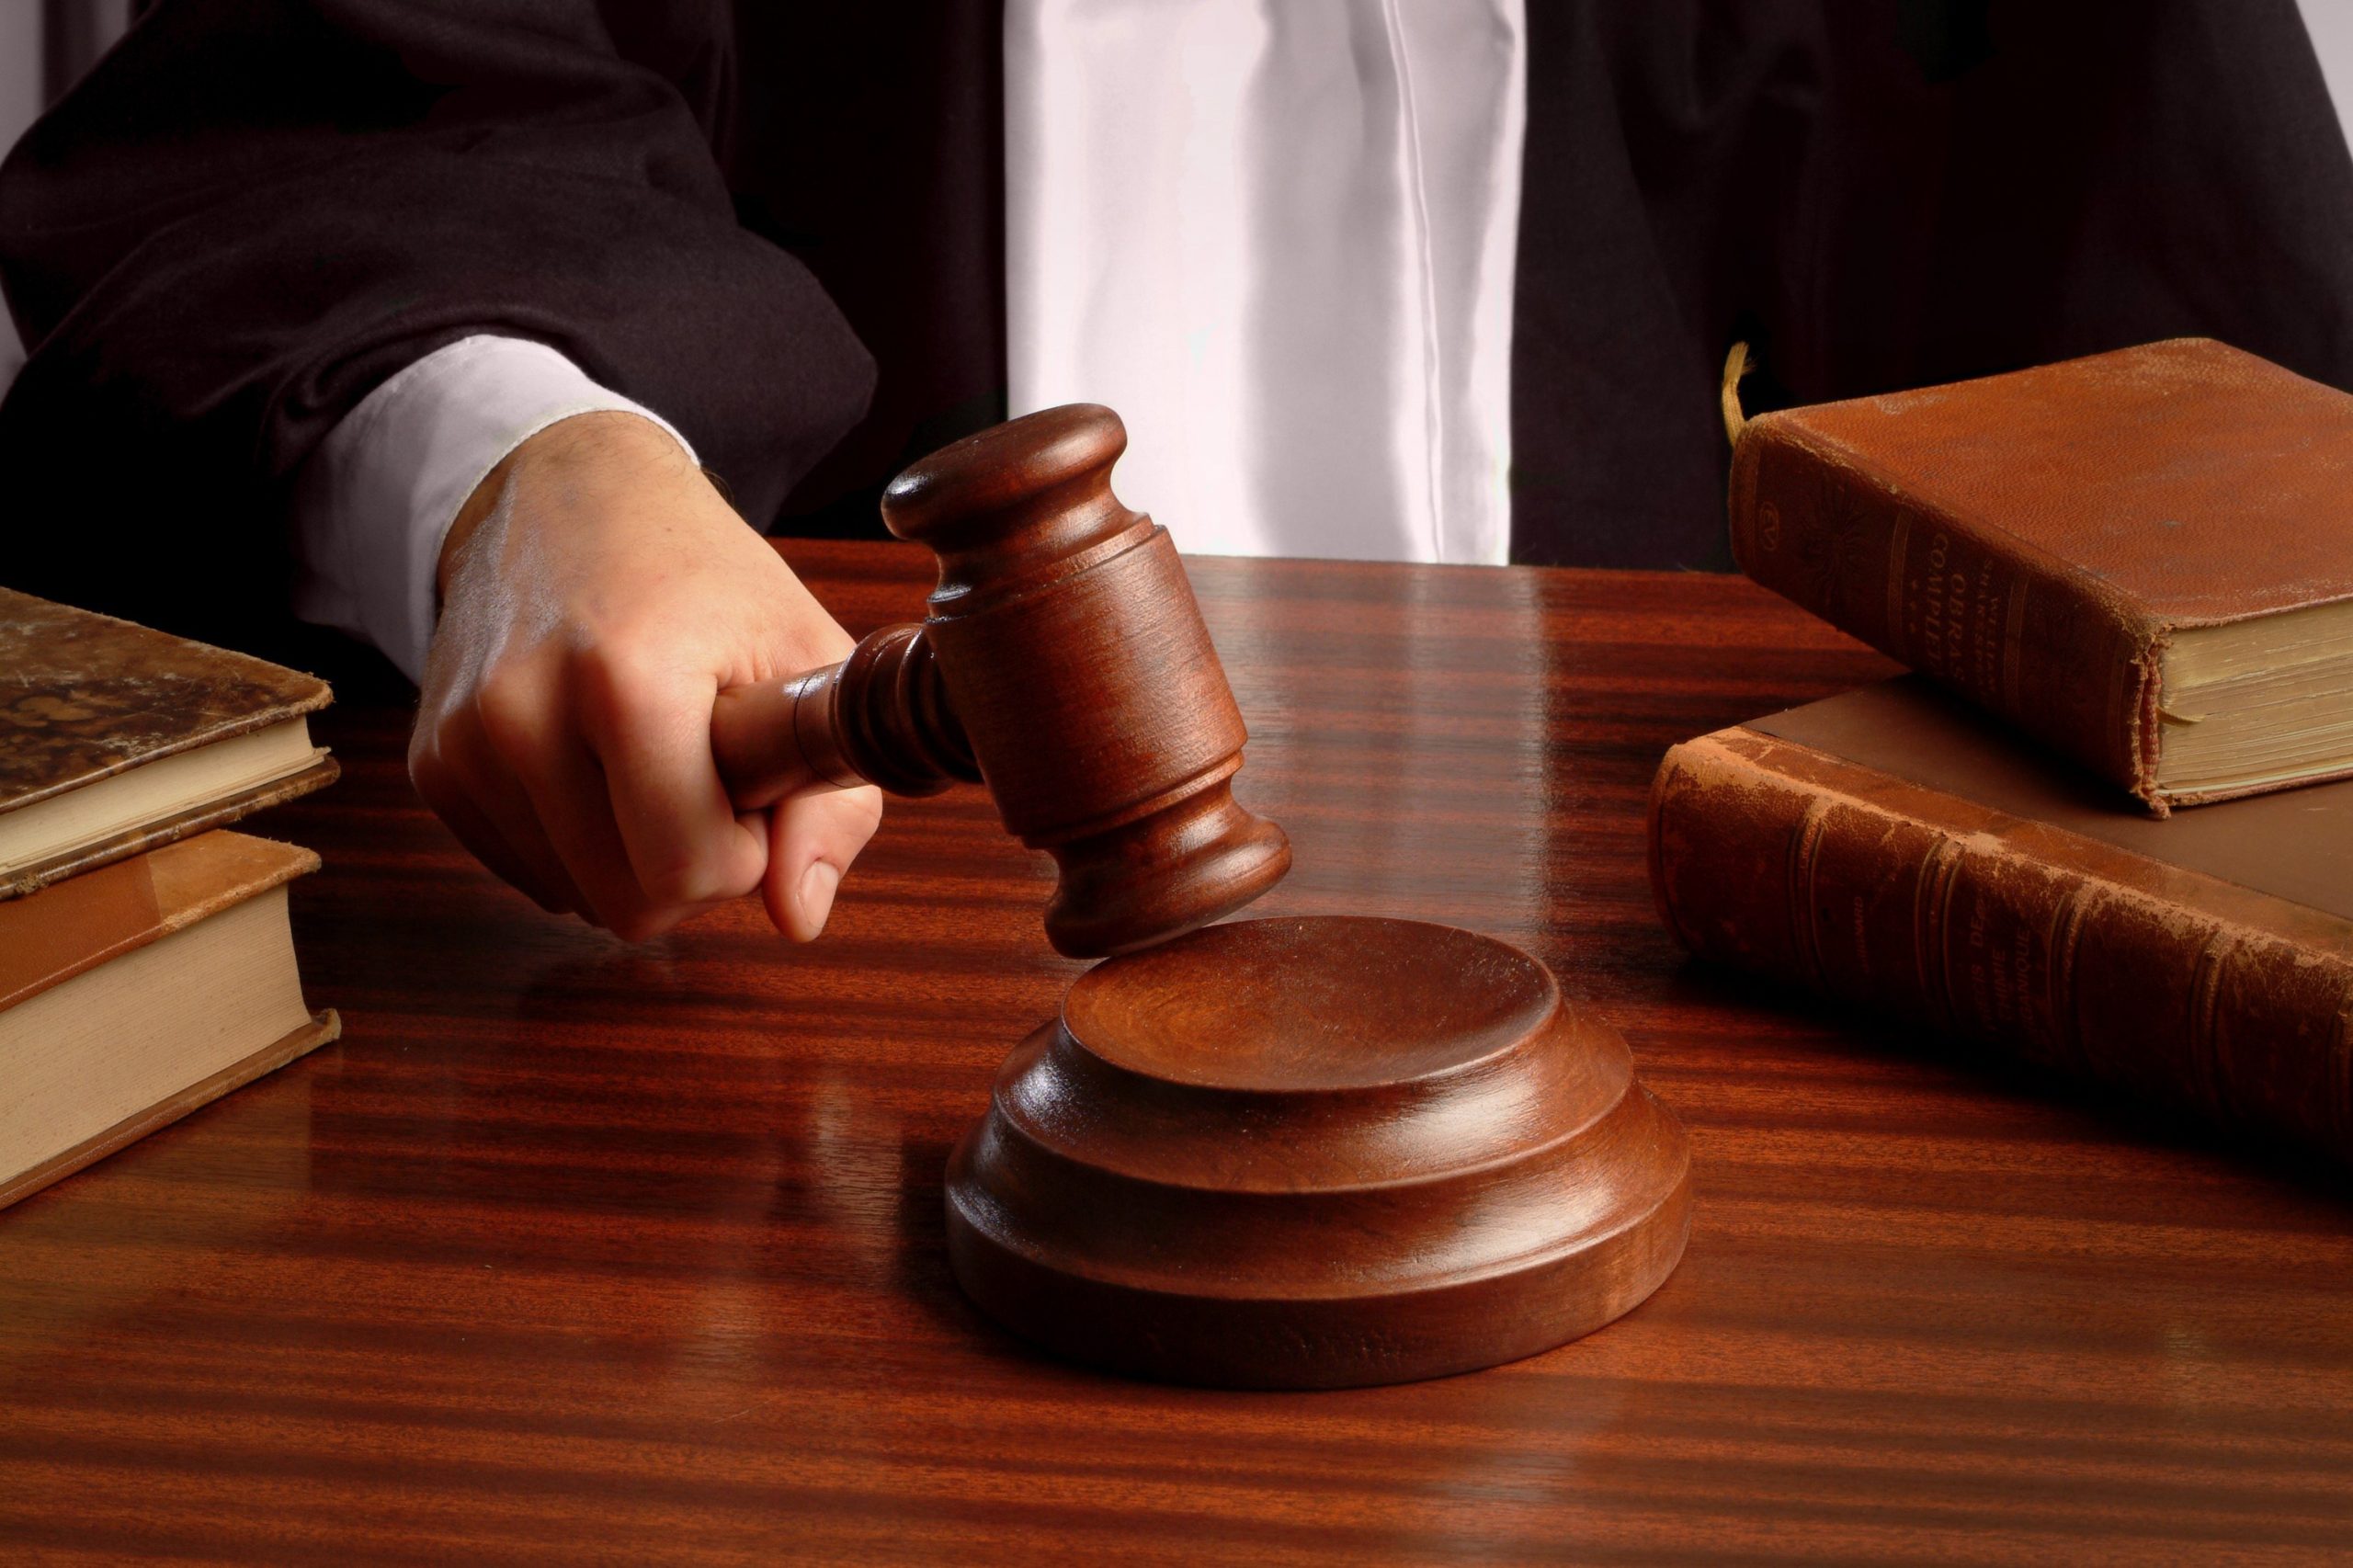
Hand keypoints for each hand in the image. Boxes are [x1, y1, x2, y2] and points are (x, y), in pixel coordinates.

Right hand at [409, 411, 882, 941]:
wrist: (569, 494)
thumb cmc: (706, 582)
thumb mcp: (807, 663)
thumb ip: (832, 805)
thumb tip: (798, 918)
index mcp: (627, 679)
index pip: (686, 871)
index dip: (744, 849)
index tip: (748, 782)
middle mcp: (521, 712)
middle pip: (628, 905)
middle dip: (688, 863)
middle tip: (704, 773)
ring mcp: (464, 743)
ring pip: (575, 899)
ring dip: (630, 853)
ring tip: (646, 755)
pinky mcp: (433, 766)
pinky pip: (527, 874)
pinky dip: (577, 842)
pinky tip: (593, 764)